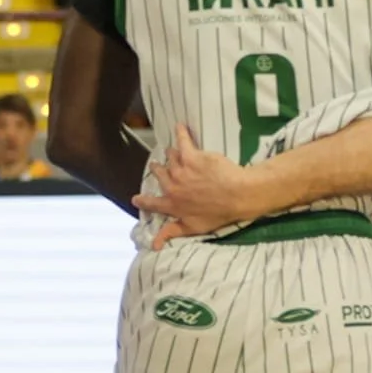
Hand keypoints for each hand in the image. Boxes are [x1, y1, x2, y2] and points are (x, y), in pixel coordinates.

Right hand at [133, 124, 259, 247]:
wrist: (236, 195)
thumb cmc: (217, 214)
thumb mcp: (193, 228)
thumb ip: (172, 233)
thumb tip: (155, 245)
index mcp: (173, 204)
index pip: (153, 203)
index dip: (143, 201)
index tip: (135, 198)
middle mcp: (173, 186)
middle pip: (160, 174)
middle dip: (158, 170)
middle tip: (157, 166)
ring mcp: (181, 169)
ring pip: (170, 158)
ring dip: (172, 155)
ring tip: (173, 151)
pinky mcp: (191, 156)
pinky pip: (182, 141)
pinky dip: (181, 132)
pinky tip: (180, 126)